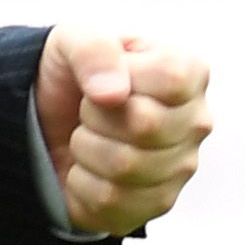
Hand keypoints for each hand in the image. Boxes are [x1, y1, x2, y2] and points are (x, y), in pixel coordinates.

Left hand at [35, 27, 212, 237]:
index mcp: (189, 72)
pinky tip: (87, 167)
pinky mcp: (157, 203)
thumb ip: (94, 49)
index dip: (122, 79)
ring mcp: (181, 167)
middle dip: (95, 115)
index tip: (104, 80)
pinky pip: (113, 201)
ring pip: (125, 166)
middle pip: (145, 125)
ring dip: (86, 148)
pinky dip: (82, 182)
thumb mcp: (72, 41)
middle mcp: (196, 122)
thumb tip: (113, 94)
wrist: (49, 118)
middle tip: (88, 109)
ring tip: (89, 135)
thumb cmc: (74, 75)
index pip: (172, 79)